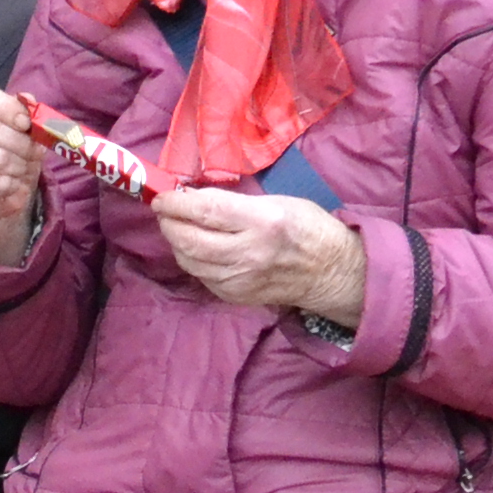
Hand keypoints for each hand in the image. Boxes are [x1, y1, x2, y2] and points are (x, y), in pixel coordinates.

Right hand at [0, 77, 42, 267]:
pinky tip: (13, 187)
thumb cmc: (14, 145)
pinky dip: (9, 188)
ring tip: (24, 170)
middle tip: (32, 152)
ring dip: (18, 167)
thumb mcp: (24, 126)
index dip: (1, 105)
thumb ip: (29, 115)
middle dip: (19, 143)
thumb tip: (36, 109)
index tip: (25, 121)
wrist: (3, 187)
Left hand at [149, 185, 368, 322]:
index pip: (205, 211)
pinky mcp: (235, 296)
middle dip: (168, 223)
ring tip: (177, 227)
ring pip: (189, 261)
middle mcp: (248, 253)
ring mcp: (240, 280)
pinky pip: (200, 276)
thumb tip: (192, 196)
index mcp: (261, 222)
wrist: (330, 272)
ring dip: (176, 242)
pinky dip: (191, 259)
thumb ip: (234, 201)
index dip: (176, 203)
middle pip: (189, 240)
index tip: (161, 197)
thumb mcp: (276, 201)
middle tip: (165, 211)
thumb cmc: (306, 226)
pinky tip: (196, 248)